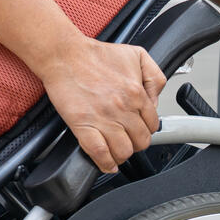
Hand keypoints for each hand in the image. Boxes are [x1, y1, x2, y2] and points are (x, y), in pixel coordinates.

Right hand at [39, 38, 165, 172]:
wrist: (65, 55)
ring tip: (118, 151)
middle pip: (141, 142)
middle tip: (128, 140)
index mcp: (136, 93)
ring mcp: (103, 119)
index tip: (139, 129)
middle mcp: (122, 108)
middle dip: (136, 143)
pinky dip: (105, 163)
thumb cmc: (95, 56)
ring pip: (123, 151)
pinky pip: (100, 153)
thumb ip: (154, 77)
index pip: (152, 125)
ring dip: (122, 154)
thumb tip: (155, 101)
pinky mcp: (83, 126)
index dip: (146, 129)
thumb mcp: (137, 55)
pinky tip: (107, 163)